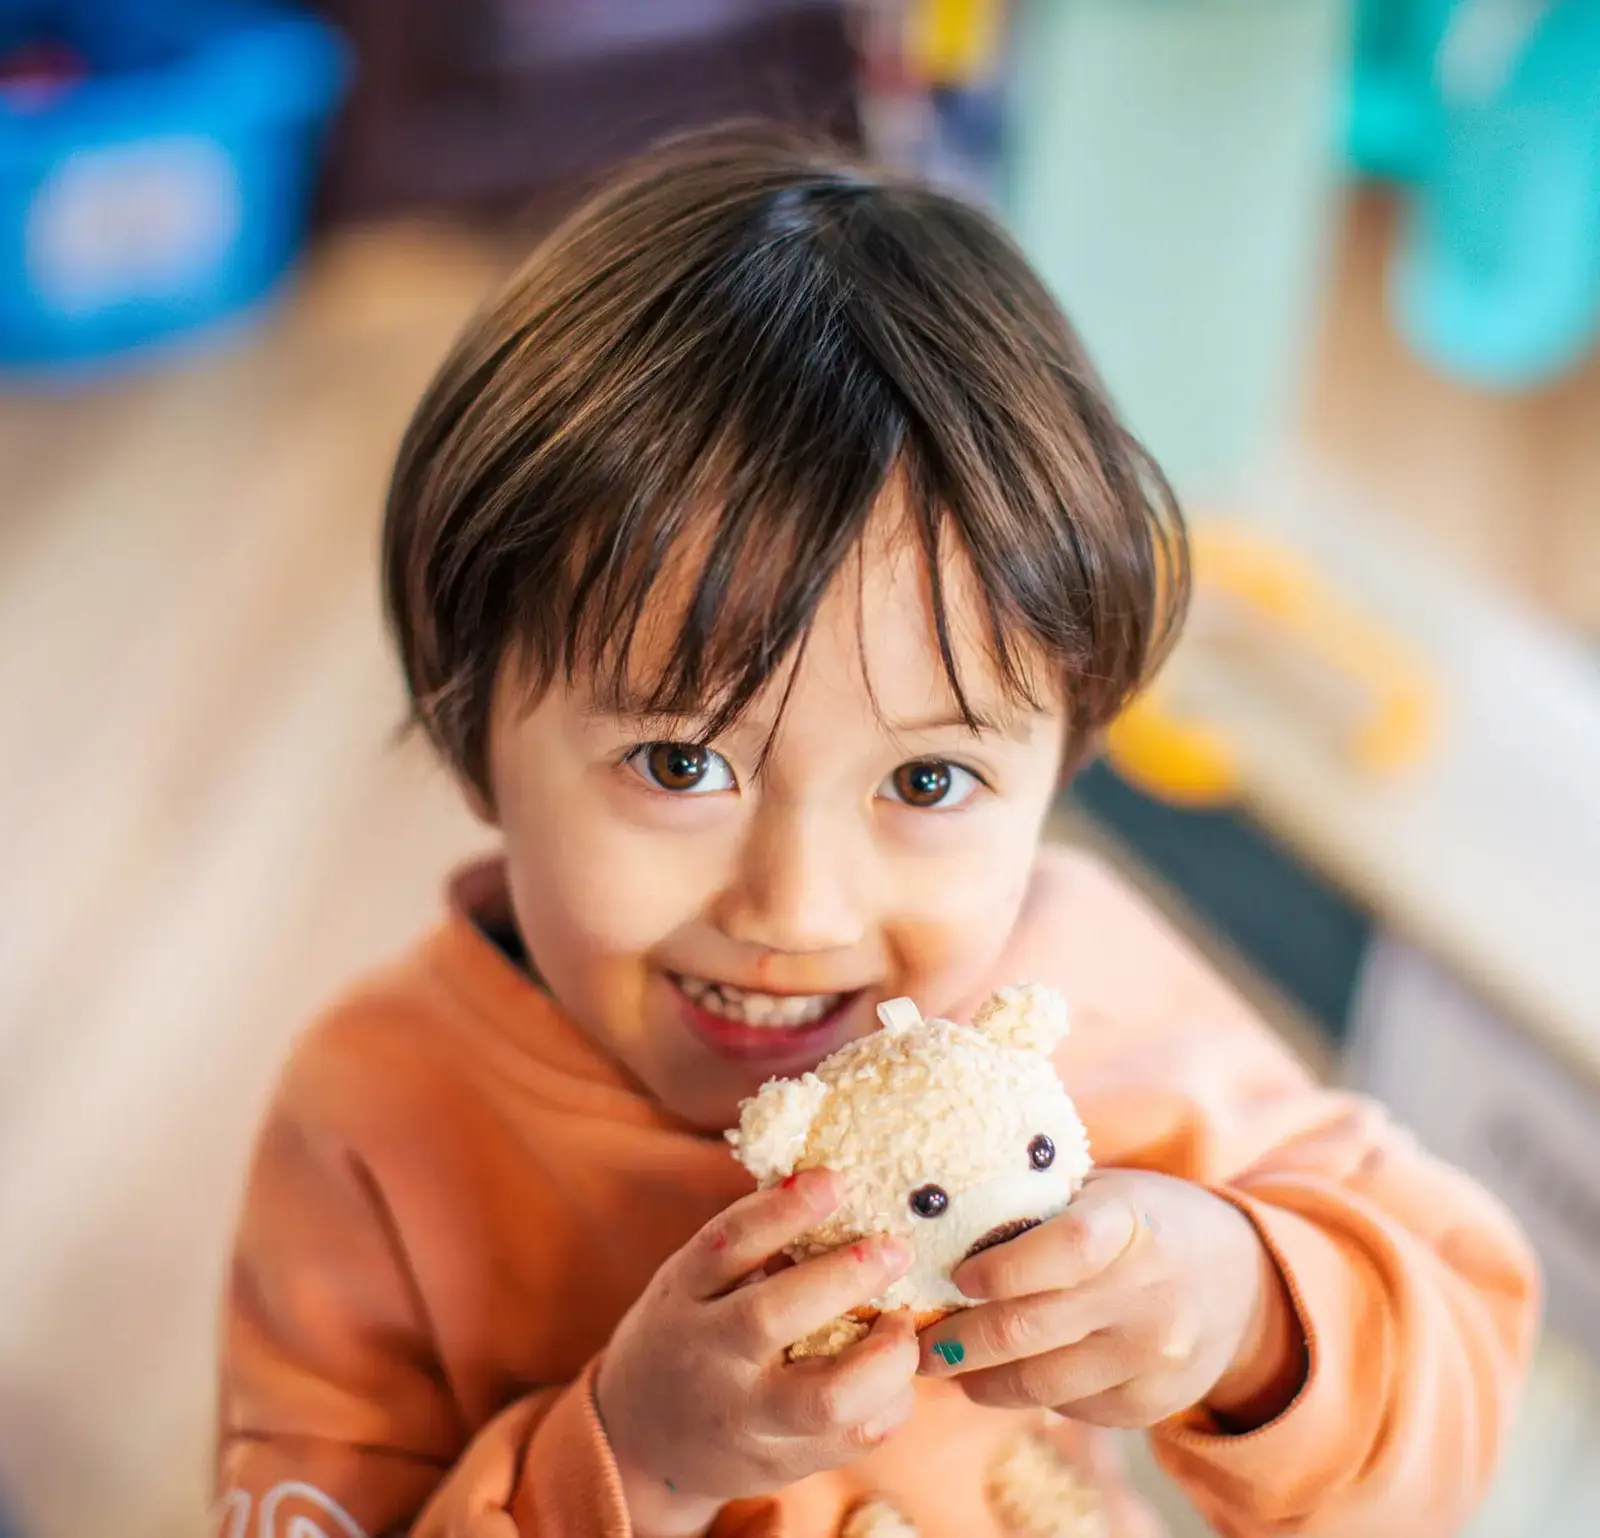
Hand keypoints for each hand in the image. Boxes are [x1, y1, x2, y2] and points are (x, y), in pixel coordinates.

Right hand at [595, 1169, 919, 1536]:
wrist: (642, 1440)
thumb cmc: (689, 1333)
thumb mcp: (695, 1283)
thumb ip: (748, 1247)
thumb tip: (833, 1184)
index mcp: (684, 1295)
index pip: (726, 1244)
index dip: (781, 1210)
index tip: (835, 1181)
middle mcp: (708, 1358)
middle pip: (770, 1318)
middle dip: (843, 1278)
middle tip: (894, 1248)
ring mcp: (744, 1419)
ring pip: (823, 1399)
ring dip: (882, 1356)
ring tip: (901, 1321)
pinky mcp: (779, 1463)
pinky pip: (850, 1438)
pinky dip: (888, 1400)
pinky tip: (895, 1369)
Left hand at [917, 1169, 1302, 1429]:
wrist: (1237, 1280)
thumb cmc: (1139, 1220)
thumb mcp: (1102, 1192)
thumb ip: (1038, 1208)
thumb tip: (937, 1227)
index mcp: (1131, 1223)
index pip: (1067, 1248)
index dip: (1003, 1268)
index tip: (957, 1276)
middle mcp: (1149, 1293)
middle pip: (1035, 1328)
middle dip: (961, 1340)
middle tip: (921, 1341)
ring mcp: (1155, 1355)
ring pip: (1042, 1383)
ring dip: (980, 1380)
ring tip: (948, 1364)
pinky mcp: (1153, 1403)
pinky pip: (1070, 1407)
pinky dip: (1029, 1394)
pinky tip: (1006, 1375)